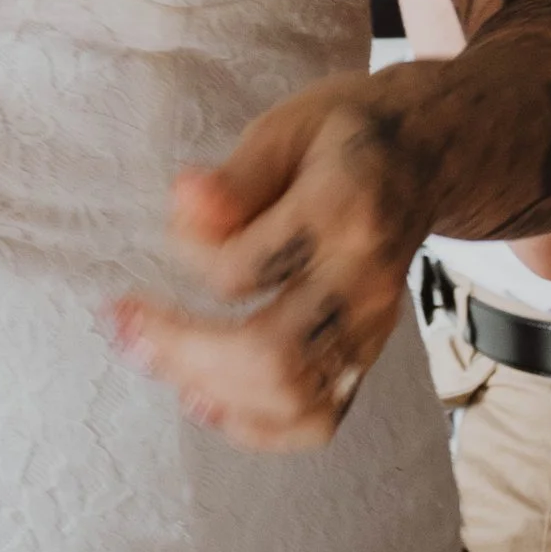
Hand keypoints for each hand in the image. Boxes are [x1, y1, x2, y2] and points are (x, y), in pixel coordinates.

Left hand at [109, 70, 437, 451]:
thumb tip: (182, 201)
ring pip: (296, 401)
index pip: (245, 269)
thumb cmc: (345, 133)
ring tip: (154, 358)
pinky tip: (206, 398)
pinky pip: (319, 419)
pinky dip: (257, 426)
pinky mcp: (369, 355)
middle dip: (184, 351)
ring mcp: (372, 330)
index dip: (188, 253)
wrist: (426, 155)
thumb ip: (237, 174)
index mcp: (343, 214)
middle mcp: (364, 286)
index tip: (173, 220)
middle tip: (124, 323)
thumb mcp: (289, 125)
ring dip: (212, 391)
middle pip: (273, 356)